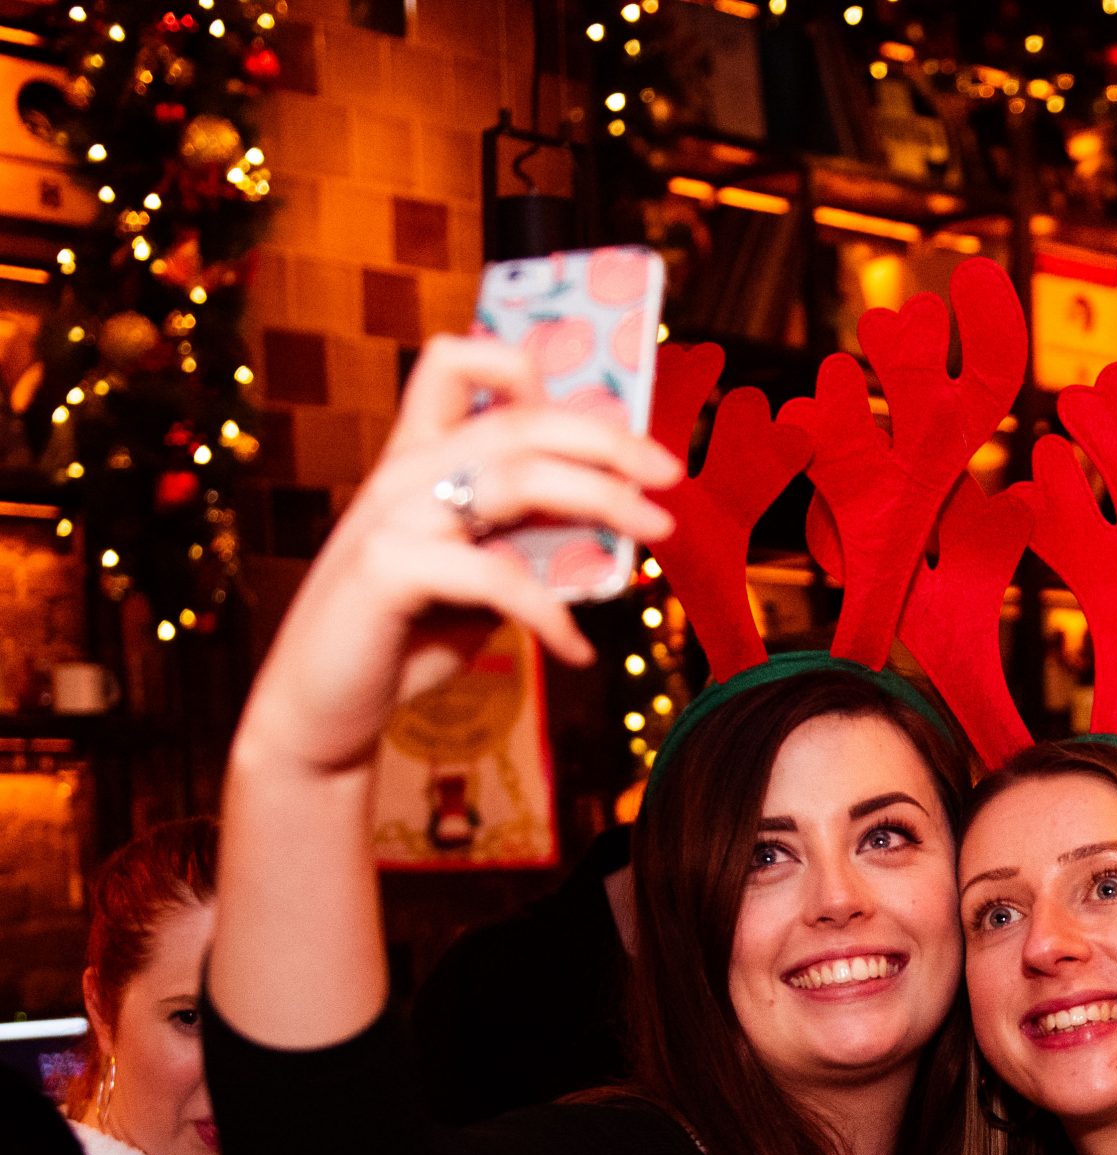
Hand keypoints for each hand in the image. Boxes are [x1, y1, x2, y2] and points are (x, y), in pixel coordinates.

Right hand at [237, 335, 681, 776]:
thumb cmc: (405, 637)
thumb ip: (524, 542)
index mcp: (417, 458)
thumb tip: (611, 528)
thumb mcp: (477, 579)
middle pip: (517, 421)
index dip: (526, 367)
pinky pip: (494, 575)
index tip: (605, 414)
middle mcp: (403, 472)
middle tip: (670, 473)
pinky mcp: (385, 568)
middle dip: (606, 440)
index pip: (456, 366)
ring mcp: (390, 514)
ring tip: (658, 532)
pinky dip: (550, 614)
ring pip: (515, 479)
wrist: (325, 706)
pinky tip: (578, 649)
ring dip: (601, 500)